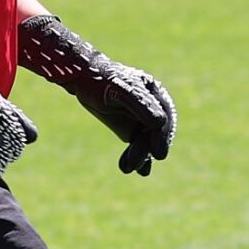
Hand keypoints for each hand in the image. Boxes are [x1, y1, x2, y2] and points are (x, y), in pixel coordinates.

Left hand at [17, 15, 177, 175]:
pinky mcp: (133, 130)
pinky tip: (131, 168)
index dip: (163, 136)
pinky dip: (136, 158)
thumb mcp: (119, 90)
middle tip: (136, 165)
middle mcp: (153, 108)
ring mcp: (143, 120)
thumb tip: (161, 123)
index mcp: (155, 94)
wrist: (84, 81)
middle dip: (147, 149)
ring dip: (140, 156)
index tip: (158, 153)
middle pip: (155, 133)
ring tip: (127, 168)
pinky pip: (138, 146)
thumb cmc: (101, 81)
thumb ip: (140, 104)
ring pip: (147, 142)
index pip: (164, 118)